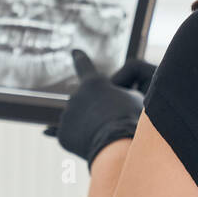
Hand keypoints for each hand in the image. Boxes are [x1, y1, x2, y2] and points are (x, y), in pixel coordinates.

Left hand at [46, 50, 150, 166]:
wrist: (118, 144)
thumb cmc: (131, 118)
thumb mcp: (134, 98)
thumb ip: (119, 92)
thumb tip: (107, 101)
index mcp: (93, 82)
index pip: (84, 66)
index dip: (81, 58)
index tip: (74, 52)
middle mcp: (75, 95)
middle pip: (87, 103)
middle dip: (96, 112)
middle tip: (114, 122)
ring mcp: (67, 114)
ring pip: (79, 119)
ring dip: (90, 125)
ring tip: (106, 135)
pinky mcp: (63, 134)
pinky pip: (72, 135)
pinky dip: (81, 139)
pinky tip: (88, 142)